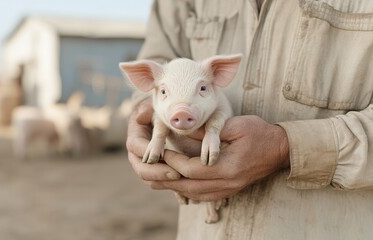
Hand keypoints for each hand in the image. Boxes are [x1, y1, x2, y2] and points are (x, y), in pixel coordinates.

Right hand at [126, 98, 180, 181]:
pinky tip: (187, 185)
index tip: (164, 155)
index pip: (137, 148)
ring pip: (150, 180)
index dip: (150, 153)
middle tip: (177, 174)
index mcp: (134, 138)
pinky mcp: (156, 173)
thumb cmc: (157, 112)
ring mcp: (145, 166)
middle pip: (141, 169)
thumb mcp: (153, 108)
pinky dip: (172, 186)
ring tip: (184, 181)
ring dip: (166, 182)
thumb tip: (141, 115)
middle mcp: (136, 155)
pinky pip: (161, 184)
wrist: (159, 121)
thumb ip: (149, 111)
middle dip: (158, 173)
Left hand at [149, 115, 289, 200]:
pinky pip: (203, 196)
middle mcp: (227, 183)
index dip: (173, 161)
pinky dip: (188, 190)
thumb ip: (208, 130)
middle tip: (155, 165)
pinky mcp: (229, 190)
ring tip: (160, 175)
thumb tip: (184, 128)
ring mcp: (228, 189)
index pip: (191, 169)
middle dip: (169, 176)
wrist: (280, 149)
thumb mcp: (234, 125)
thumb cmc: (259, 133)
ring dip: (175, 186)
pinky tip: (178, 182)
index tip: (162, 150)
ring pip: (194, 194)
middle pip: (189, 186)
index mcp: (228, 167)